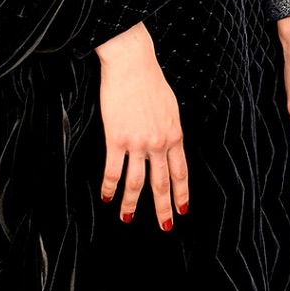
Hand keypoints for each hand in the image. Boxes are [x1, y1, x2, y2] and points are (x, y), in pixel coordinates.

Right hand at [96, 23, 187, 228]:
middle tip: (165, 226)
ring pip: (137, 182)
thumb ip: (170, 128)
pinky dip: (109, 187)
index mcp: (175, 135)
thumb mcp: (170, 107)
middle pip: (162, 182)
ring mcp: (138, 143)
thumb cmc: (150, 81)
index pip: (181, 171)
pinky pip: (113, 170)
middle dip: (164, 207)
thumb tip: (169, 142)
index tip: (183, 209)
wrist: (132, 64)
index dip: (182, 193)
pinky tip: (106, 197)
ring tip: (128, 219)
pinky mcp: (116, 138)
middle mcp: (159, 143)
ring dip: (132, 204)